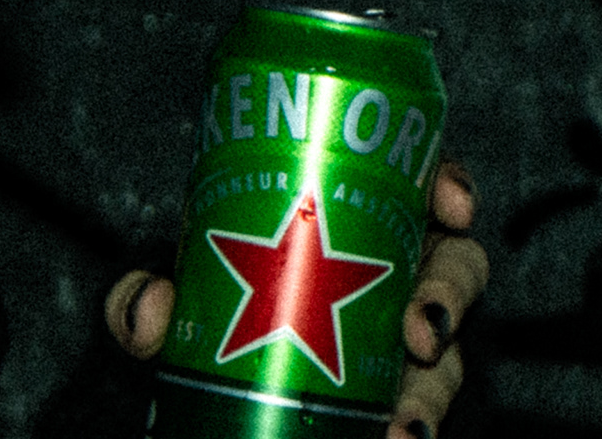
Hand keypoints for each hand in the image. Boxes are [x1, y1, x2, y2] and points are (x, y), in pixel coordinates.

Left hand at [101, 159, 484, 438]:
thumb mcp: (175, 296)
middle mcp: (397, 273)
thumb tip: (152, 313)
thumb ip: (146, 300)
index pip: (423, 187)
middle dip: (448, 299)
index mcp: (363, 219)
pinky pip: (423, 412)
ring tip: (406, 429)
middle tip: (420, 333)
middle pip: (455, 272)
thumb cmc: (210, 305)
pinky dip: (416, 426)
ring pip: (449, 357)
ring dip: (434, 393)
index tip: (453, 205)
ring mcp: (404, 341)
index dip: (451, 187)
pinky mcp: (400, 395)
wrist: (209, 380)